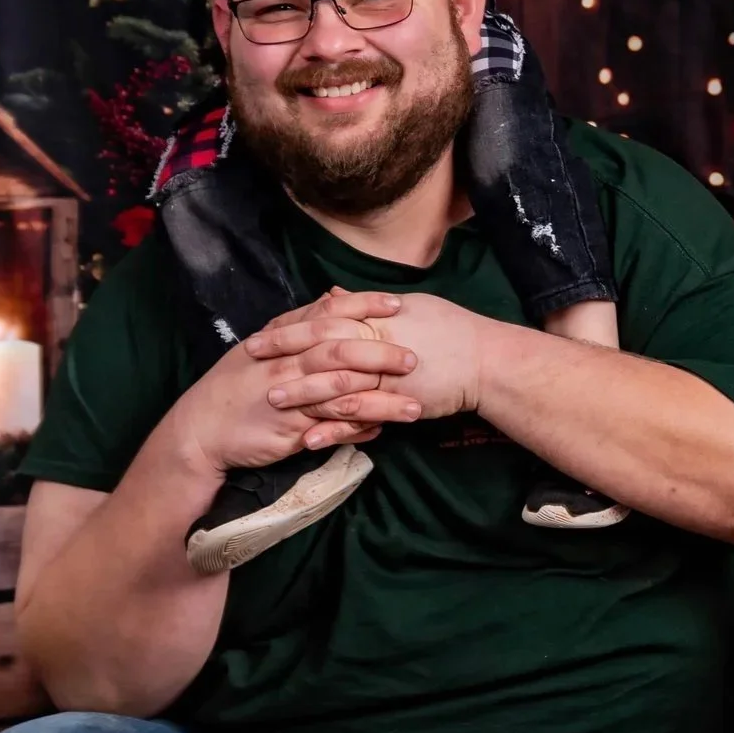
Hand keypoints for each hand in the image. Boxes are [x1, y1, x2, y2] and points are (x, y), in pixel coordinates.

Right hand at [168, 291, 422, 476]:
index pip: (328, 314)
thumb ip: (300, 323)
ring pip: (342, 394)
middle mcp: (287, 363)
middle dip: (380, 353)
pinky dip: (358, 430)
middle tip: (414, 358)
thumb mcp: (264, 346)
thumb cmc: (237, 386)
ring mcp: (290, 398)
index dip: (363, 308)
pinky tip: (381, 430)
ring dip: (382, 401)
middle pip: (339, 351)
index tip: (396, 305)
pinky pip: (331, 430)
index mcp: (283, 338)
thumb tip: (333, 298)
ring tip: (416, 406)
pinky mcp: (290, 431)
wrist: (201, 430)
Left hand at [247, 288, 488, 421]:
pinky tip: (307, 438)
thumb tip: (332, 294)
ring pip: (334, 382)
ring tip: (269, 401)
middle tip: (250, 360)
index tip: (262, 332)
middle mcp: (376, 340)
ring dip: (300, 393)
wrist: (484, 360)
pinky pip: (357, 415)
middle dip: (284, 354)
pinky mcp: (395, 401)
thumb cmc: (449, 329)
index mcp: (375, 317)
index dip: (291, 326)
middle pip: (321, 346)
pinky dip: (331, 427)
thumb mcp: (409, 306)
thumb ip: (365, 305)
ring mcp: (385, 372)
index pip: (324, 318)